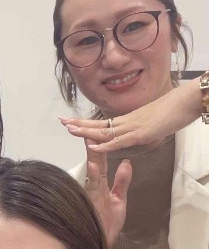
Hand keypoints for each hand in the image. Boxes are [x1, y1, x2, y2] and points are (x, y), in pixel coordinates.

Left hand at [60, 79, 202, 151]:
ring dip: (86, 132)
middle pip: (98, 124)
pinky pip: (120, 141)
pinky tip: (93, 146)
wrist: (187, 102)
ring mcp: (132, 128)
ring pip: (105, 131)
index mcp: (128, 121)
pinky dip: (105, 145)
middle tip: (61, 121)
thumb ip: (141, 129)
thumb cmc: (174, 111)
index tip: (70, 121)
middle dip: (79, 124)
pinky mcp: (141, 134)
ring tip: (69, 129)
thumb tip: (136, 133)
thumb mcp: (153, 123)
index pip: (102, 122)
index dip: (85, 122)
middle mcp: (126, 123)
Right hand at [82, 141, 130, 248]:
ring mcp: (91, 195)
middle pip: (93, 163)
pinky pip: (92, 188)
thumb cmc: (108, 223)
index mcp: (100, 185)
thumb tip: (126, 161)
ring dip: (91, 158)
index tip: (95, 132)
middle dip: (91, 147)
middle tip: (87, 129)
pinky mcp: (91, 204)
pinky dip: (93, 176)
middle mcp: (94, 187)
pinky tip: (94, 166)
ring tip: (91, 143)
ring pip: (91, 173)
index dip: (98, 147)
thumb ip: (122, 181)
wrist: (102, 243)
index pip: (99, 162)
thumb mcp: (120, 200)